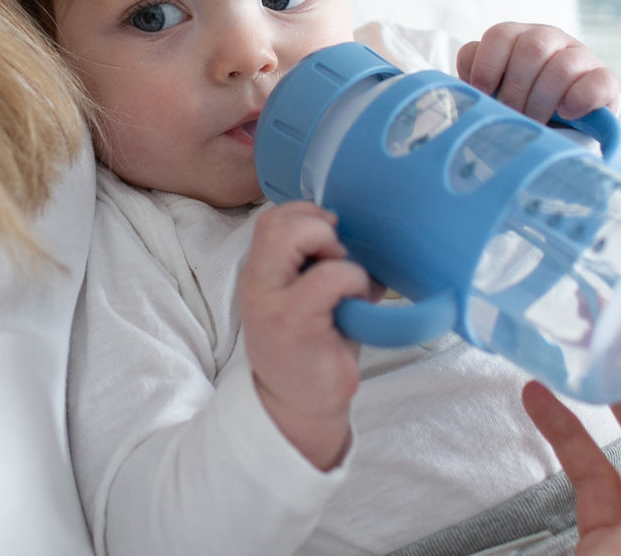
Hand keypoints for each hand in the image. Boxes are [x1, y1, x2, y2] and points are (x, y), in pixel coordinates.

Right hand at [238, 201, 371, 470]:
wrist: (298, 406)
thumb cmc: (310, 346)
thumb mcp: (303, 297)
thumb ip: (316, 264)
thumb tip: (361, 234)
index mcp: (260, 273)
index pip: (270, 220)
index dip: (304, 213)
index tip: (331, 231)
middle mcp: (258, 284)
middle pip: (275, 223)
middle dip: (316, 225)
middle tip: (337, 253)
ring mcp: (274, 303)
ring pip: (296, 239)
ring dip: (334, 249)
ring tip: (347, 277)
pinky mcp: (297, 324)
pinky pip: (330, 277)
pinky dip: (353, 279)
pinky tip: (358, 301)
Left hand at [456, 22, 620, 123]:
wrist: (557, 128)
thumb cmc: (513, 106)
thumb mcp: (490, 92)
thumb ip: (476, 83)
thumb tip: (469, 92)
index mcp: (516, 37)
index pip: (500, 34)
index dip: (487, 65)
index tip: (481, 92)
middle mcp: (548, 38)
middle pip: (531, 49)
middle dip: (516, 90)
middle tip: (511, 116)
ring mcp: (579, 56)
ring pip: (562, 67)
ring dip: (542, 101)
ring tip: (534, 123)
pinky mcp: (605, 79)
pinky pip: (598, 82)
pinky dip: (579, 99)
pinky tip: (566, 114)